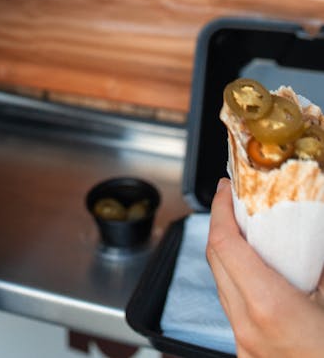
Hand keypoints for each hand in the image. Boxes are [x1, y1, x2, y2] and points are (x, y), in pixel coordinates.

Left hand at [206, 179, 323, 357]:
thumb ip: (318, 264)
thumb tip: (313, 231)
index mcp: (269, 308)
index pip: (223, 244)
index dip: (219, 209)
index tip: (225, 189)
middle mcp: (248, 329)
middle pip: (217, 263)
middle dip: (223, 228)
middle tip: (237, 206)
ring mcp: (247, 350)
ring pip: (225, 290)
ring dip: (232, 260)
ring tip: (252, 238)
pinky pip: (237, 316)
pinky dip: (243, 289)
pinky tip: (265, 282)